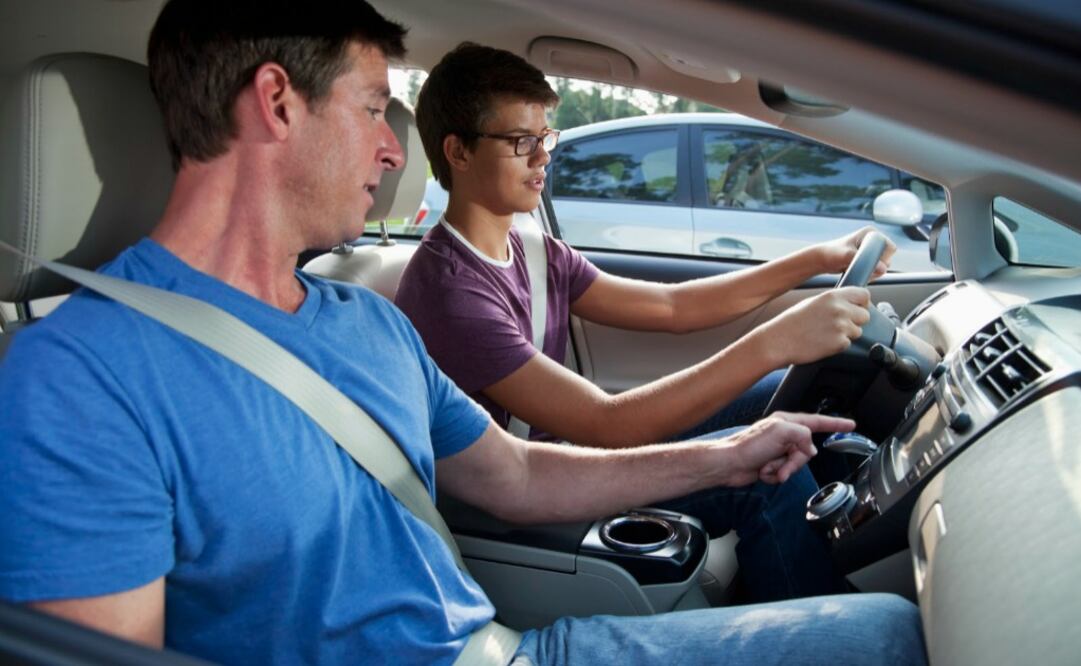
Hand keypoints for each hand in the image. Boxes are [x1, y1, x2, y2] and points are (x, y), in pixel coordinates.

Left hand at [721, 412, 855, 485]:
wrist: (729, 464)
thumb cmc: (748, 445)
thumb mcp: (781, 432)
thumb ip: (803, 435)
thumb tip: (810, 449)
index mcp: (787, 422)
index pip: (817, 421)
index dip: (835, 423)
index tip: (851, 424)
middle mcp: (783, 435)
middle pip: (806, 451)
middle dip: (794, 462)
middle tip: (782, 464)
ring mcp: (777, 450)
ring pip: (796, 465)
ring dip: (783, 470)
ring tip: (768, 468)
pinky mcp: (771, 464)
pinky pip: (784, 473)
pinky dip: (775, 476)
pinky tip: (763, 472)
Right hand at [758, 287, 870, 365]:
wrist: (779, 340)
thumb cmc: (792, 322)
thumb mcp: (813, 302)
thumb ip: (834, 301)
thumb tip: (849, 303)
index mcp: (833, 296)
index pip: (864, 294)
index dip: (862, 303)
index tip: (857, 308)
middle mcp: (839, 309)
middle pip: (865, 315)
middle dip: (856, 321)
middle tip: (840, 325)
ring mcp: (841, 326)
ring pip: (858, 331)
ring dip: (847, 334)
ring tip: (827, 334)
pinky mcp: (839, 343)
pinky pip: (848, 344)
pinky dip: (838, 345)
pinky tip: (824, 342)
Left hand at [816, 226, 896, 279]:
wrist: (821, 260)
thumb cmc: (831, 254)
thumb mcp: (847, 256)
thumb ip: (864, 261)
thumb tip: (882, 268)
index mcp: (870, 233)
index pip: (890, 247)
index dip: (885, 258)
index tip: (872, 264)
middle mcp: (872, 240)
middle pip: (888, 258)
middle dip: (878, 266)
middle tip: (863, 269)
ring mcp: (870, 250)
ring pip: (883, 265)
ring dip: (874, 271)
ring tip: (858, 271)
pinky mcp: (867, 259)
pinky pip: (875, 269)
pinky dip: (870, 274)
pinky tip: (858, 273)